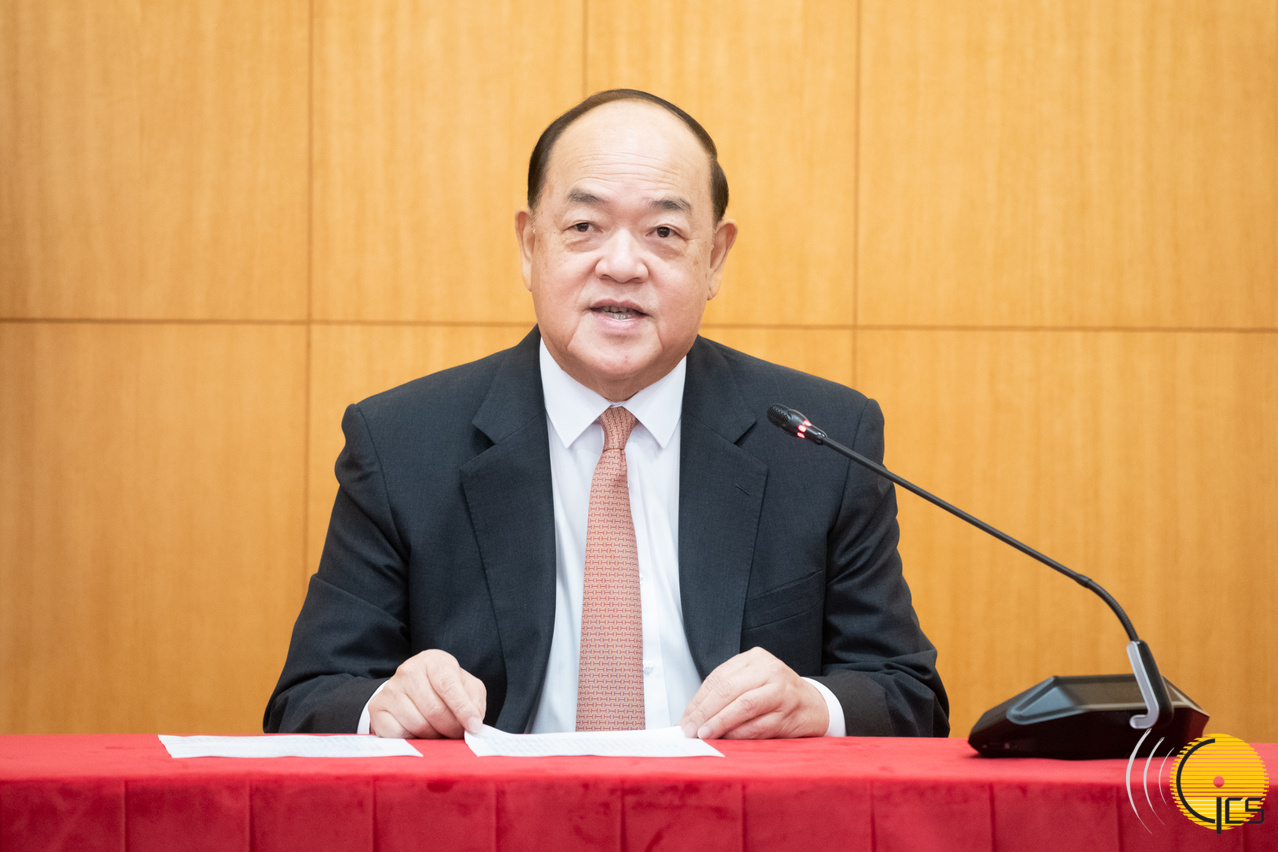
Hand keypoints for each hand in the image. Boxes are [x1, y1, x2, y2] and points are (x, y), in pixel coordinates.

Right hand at [367, 649, 485, 738]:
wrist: (412, 691)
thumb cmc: (444, 690)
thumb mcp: (466, 688)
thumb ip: (474, 702)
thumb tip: (473, 725)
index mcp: (433, 661)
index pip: (448, 686)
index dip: (463, 709)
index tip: (474, 727)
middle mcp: (409, 671)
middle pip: (434, 710)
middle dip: (451, 728)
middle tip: (457, 735)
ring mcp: (390, 689)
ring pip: (418, 724)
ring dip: (434, 736)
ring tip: (439, 732)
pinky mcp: (377, 708)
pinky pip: (398, 734)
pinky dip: (413, 740)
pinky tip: (418, 733)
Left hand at [679, 647, 828, 739]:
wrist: (814, 705)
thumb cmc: (776, 695)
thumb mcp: (752, 683)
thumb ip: (724, 695)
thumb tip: (689, 718)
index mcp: (755, 658)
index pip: (718, 679)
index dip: (698, 701)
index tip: (684, 720)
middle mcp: (769, 670)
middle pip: (728, 690)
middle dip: (704, 712)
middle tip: (689, 730)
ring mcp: (781, 691)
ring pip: (743, 706)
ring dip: (719, 723)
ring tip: (703, 735)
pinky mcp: (788, 714)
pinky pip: (758, 726)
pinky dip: (738, 735)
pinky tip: (726, 740)